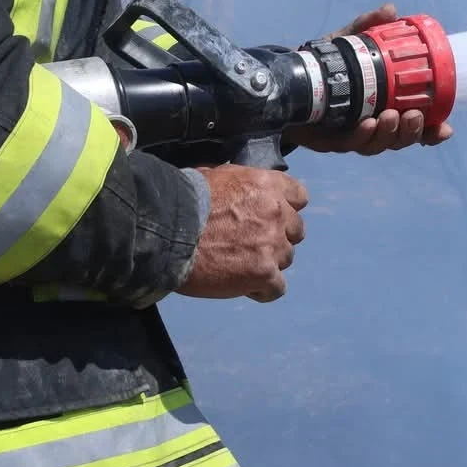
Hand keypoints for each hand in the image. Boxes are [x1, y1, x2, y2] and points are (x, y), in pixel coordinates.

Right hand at [176, 166, 308, 302]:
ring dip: (268, 263)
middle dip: (278, 237)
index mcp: (267, 185)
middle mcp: (277, 212)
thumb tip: (240, 193)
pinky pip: (277, 288)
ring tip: (241, 266)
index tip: (272, 218)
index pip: (298, 197)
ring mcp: (272, 244)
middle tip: (252, 245)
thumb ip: (240, 185)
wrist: (168, 231)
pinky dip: (262, 289)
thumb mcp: (216, 176)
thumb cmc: (184, 201)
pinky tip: (244, 286)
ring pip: (286, 259)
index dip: (286, 209)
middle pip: (295, 231)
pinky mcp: (264, 273)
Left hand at [288, 3, 455, 153]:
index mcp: (384, 106)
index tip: (445, 128)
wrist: (288, 80)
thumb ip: (366, 27)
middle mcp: (372, 125)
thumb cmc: (323, 65)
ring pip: (379, 144)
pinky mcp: (332, 142)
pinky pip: (351, 144)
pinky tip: (366, 124)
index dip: (431, 130)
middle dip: (412, 132)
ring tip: (392, 117)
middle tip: (413, 115)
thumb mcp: (346, 43)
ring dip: (390, 134)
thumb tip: (390, 10)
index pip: (414, 124)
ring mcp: (353, 136)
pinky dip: (362, 136)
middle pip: (400, 138)